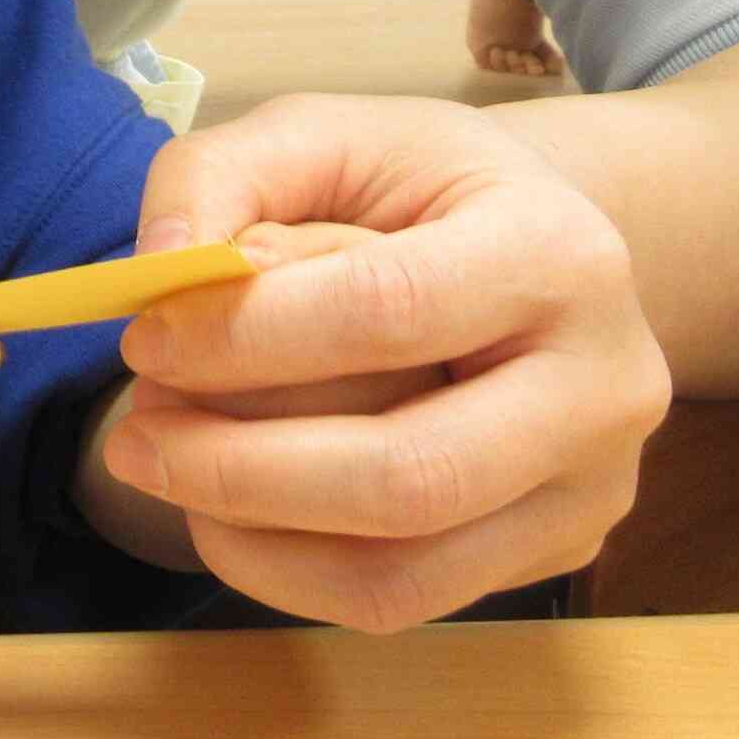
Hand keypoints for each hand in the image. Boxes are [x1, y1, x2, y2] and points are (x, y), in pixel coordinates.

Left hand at [96, 97, 669, 632]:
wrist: (544, 255)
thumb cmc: (420, 194)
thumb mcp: (327, 136)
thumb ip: (223, 173)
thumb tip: (160, 267)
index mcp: (557, 249)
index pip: (388, 310)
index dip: (245, 336)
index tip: (143, 338)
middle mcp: (604, 382)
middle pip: (408, 475)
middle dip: (238, 469)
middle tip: (134, 437)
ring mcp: (593, 485)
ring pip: (401, 572)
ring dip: (249, 534)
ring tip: (168, 470)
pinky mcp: (560, 551)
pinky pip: (402, 602)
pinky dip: (285, 570)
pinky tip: (227, 511)